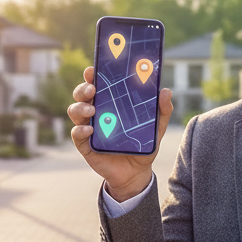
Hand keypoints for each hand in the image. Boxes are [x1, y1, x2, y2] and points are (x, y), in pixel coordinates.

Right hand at [67, 65, 172, 200]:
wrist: (137, 172)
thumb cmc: (143, 144)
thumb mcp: (156, 127)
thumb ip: (162, 110)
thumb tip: (166, 91)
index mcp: (110, 102)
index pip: (97, 83)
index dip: (92, 75)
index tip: (93, 69)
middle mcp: (96, 112)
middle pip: (81, 94)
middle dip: (83, 88)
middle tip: (92, 89)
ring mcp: (88, 127)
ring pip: (75, 111)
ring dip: (80, 108)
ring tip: (92, 110)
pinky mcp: (85, 145)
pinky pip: (76, 135)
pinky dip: (80, 131)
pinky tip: (88, 130)